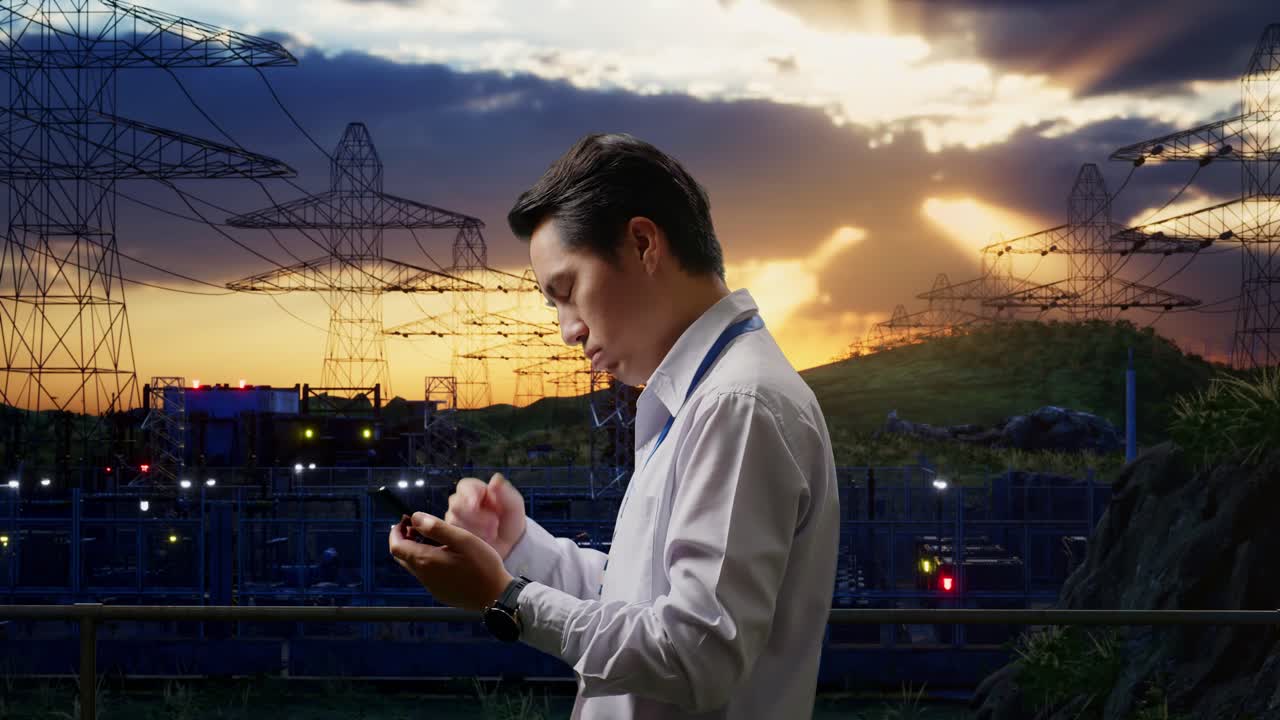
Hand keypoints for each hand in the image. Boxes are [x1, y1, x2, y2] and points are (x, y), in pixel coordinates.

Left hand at [388, 511, 513, 611]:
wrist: (496, 595)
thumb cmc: (482, 565)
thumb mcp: (462, 539)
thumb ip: (436, 527)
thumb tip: (415, 518)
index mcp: (426, 560)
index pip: (396, 546)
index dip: (396, 531)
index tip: (405, 520)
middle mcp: (424, 576)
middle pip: (402, 556)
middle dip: (404, 539)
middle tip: (417, 527)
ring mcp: (431, 586)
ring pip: (414, 566)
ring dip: (417, 550)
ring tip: (435, 539)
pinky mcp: (440, 592)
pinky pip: (426, 575)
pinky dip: (427, 561)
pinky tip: (446, 556)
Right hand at [446, 472, 526, 559]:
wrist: (509, 544)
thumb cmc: (510, 519)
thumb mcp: (514, 504)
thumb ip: (505, 491)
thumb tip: (494, 479)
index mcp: (475, 489)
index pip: (464, 486)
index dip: (470, 495)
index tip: (476, 505)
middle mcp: (460, 501)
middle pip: (456, 505)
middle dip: (476, 516)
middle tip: (494, 524)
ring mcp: (454, 518)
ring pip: (454, 520)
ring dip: (476, 529)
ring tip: (492, 533)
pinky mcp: (453, 534)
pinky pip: (454, 535)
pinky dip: (471, 538)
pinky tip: (483, 540)